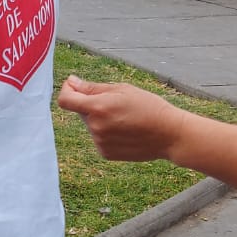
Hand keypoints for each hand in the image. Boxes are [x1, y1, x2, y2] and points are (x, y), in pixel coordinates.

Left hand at [56, 75, 190, 162]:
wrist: (170, 135)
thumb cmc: (149, 107)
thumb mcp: (122, 89)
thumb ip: (92, 88)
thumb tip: (71, 82)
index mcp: (97, 108)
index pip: (65, 100)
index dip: (67, 90)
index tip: (73, 85)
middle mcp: (95, 127)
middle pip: (80, 112)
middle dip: (91, 105)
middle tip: (116, 104)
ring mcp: (99, 142)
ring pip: (90, 125)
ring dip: (100, 119)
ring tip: (125, 119)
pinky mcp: (105, 153)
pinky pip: (98, 138)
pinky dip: (106, 133)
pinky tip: (126, 131)